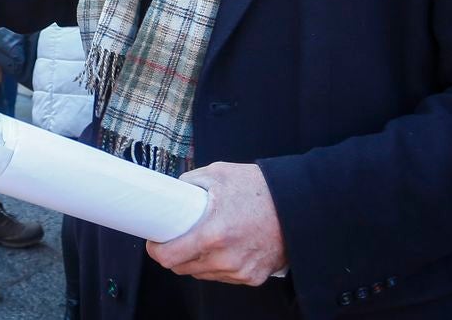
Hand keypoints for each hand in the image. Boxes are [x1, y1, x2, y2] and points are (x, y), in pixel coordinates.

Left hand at [145, 162, 286, 285]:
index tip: (155, 241)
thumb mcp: (218, 174)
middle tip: (177, 237)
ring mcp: (240, 271)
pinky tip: (222, 248)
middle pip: (182, 268)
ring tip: (202, 240)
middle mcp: (225, 259)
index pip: (169, 257)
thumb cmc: (259, 189)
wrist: (296, 205)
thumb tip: (173, 191)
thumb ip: (191, 183)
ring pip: (202, 274)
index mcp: (213, 234)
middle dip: (175, 253)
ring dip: (196, 261)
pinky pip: (223, 276)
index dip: (156, 250)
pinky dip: (217, 265)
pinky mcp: (252, 277)